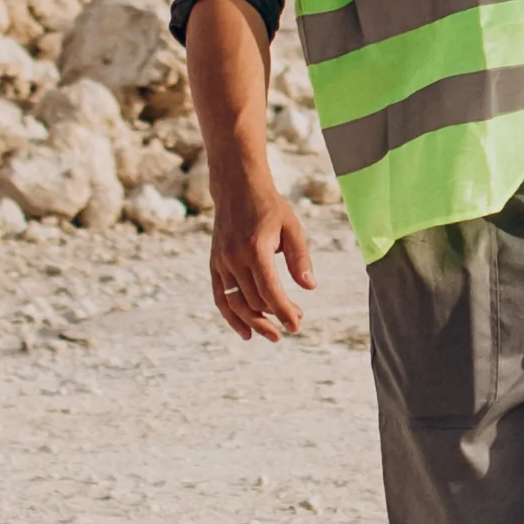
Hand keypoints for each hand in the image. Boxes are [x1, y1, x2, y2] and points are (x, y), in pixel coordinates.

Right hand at [197, 150, 318, 339]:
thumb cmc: (269, 207)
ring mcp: (221, 262)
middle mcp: (234, 258)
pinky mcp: (215, 264)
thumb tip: (309, 287)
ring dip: (254, 323)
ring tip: (272, 335)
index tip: (296, 325)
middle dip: (275, 316)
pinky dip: (231, 317)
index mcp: (255, 249)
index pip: (270, 290)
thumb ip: (300, 258)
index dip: (284, 311)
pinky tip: (245, 332)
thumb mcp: (292, 227)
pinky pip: (221, 297)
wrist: (237, 188)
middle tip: (294, 323)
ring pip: (236, 303)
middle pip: (254, 300)